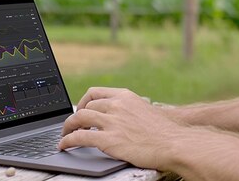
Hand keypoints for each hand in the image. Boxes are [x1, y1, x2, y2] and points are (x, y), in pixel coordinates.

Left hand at [59, 87, 181, 169]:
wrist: (174, 142)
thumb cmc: (165, 132)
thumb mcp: (147, 111)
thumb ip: (131, 110)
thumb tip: (123, 117)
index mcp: (126, 97)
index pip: (95, 92)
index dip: (83, 101)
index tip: (80, 109)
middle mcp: (117, 105)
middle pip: (86, 106)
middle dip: (75, 117)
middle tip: (71, 126)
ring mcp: (112, 122)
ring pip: (79, 118)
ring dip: (68, 127)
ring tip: (64, 136)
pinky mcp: (109, 139)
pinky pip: (80, 137)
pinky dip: (68, 140)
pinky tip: (65, 145)